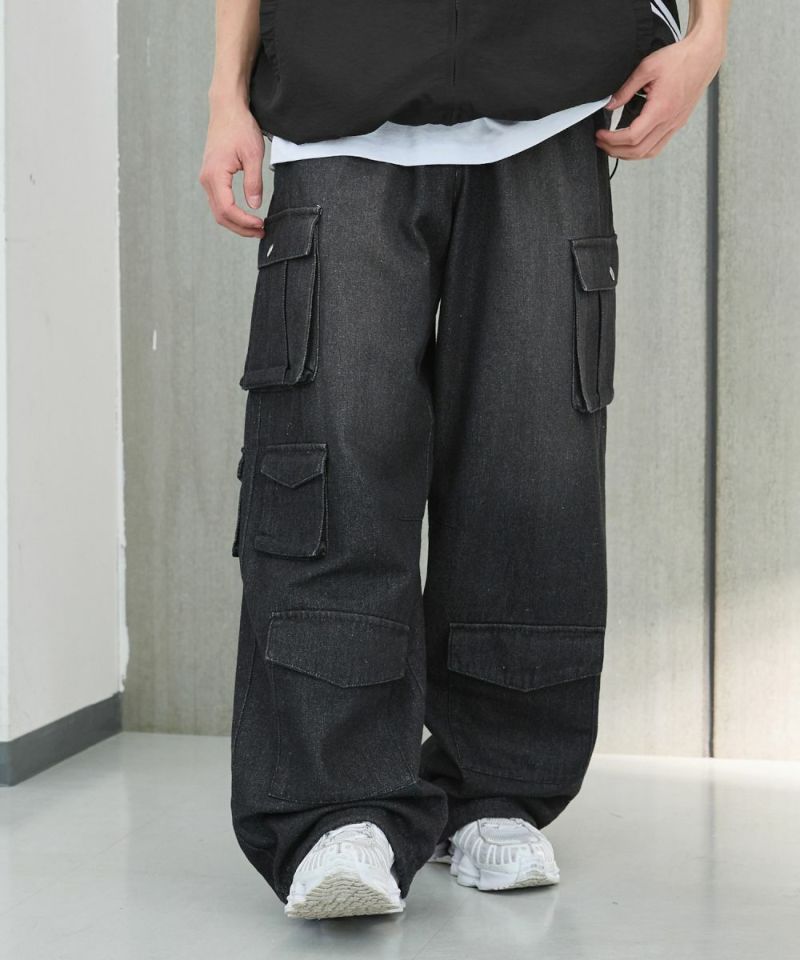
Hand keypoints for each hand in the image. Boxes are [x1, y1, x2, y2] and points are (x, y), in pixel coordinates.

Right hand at [199, 101, 265, 236]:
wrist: (227, 109)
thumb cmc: (240, 127)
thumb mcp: (253, 155)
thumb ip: (254, 182)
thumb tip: (255, 205)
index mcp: (215, 175)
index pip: (227, 209)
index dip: (245, 221)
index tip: (261, 224)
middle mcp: (207, 179)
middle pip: (221, 215)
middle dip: (241, 228)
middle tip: (261, 231)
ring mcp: (207, 178)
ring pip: (218, 211)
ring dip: (236, 223)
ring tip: (256, 227)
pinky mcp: (211, 177)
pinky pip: (219, 202)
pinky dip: (231, 213)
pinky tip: (246, 215)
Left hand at [595, 23, 726, 159]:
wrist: (704, 55)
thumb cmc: (679, 58)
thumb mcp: (646, 68)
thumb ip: (625, 89)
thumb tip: (610, 105)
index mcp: (661, 109)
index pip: (632, 137)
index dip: (612, 140)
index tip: (600, 135)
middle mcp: (669, 121)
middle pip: (638, 151)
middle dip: (615, 150)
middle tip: (601, 143)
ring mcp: (675, 125)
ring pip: (649, 152)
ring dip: (628, 154)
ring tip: (613, 146)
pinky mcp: (677, 123)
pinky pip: (658, 146)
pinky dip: (642, 150)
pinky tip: (631, 143)